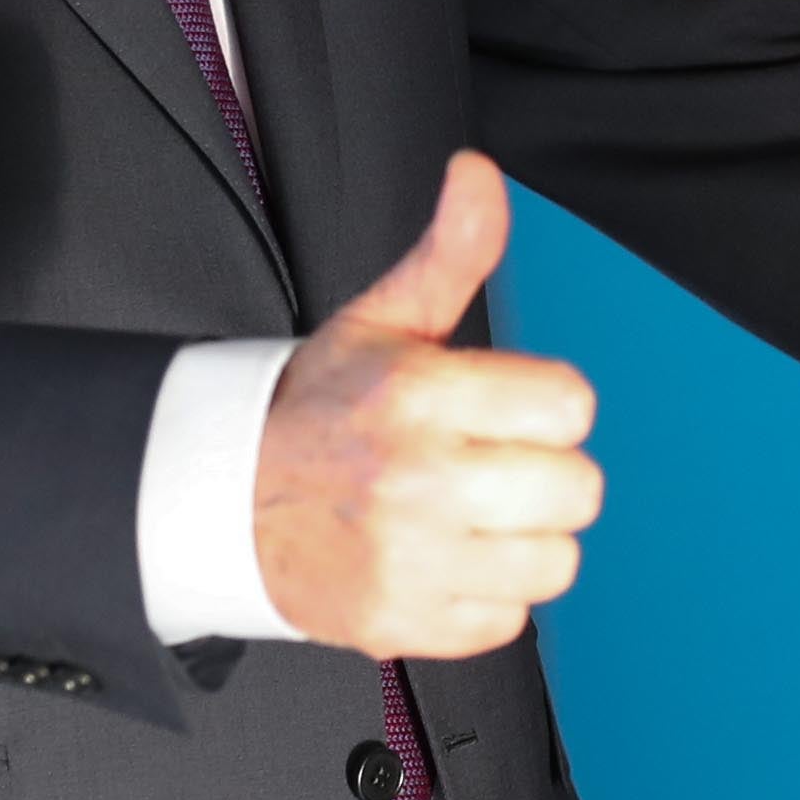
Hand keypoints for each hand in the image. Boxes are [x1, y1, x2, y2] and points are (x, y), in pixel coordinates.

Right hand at [252, 153, 604, 657]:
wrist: (223, 501)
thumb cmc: (317, 409)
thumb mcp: (383, 319)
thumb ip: (450, 250)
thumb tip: (480, 175)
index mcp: (418, 395)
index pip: (570, 405)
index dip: (547, 403)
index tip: (507, 408)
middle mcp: (417, 482)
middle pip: (577, 489)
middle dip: (544, 472)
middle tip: (490, 463)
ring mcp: (410, 561)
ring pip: (556, 561)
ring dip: (525, 539)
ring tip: (472, 514)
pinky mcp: (403, 625)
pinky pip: (511, 619)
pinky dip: (487, 595)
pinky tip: (446, 559)